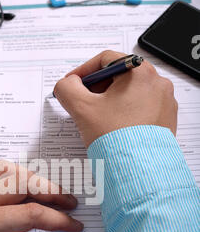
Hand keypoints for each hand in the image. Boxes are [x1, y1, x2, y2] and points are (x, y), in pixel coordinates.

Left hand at [0, 161, 82, 231]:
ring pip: (6, 169)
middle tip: (69, 202)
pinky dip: (4, 169)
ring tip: (46, 187)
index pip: (30, 215)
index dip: (57, 219)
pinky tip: (8, 177)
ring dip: (31, 176)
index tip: (72, 225)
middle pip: (24, 184)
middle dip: (52, 191)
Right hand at [54, 50, 177, 146]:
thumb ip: (67, 88)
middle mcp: (158, 83)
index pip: (105, 60)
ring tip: (97, 118)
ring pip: (130, 93)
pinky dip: (125, 113)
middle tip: (83, 102)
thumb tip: (67, 84)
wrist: (139, 171)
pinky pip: (141, 109)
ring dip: (110, 101)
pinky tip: (114, 128)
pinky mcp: (166, 119)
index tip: (72, 83)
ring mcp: (165, 102)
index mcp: (140, 72)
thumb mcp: (82, 108)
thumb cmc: (116, 139)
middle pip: (119, 76)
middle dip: (97, 88)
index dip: (83, 71)